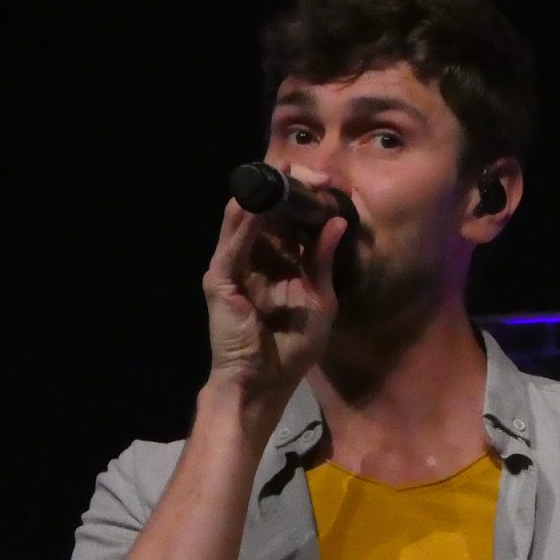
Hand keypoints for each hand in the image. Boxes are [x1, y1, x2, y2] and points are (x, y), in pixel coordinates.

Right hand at [201, 188, 345, 412]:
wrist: (263, 385)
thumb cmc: (290, 350)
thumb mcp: (318, 301)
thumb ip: (323, 261)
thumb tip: (338, 222)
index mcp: (279, 261)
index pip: (288, 218)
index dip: (306, 198)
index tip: (330, 186)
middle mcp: (253, 257)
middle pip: (267, 210)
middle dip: (289, 188)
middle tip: (317, 176)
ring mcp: (233, 265)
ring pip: (245, 218)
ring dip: (266, 195)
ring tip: (287, 174)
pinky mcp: (221, 279)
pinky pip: (233, 245)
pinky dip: (246, 223)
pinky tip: (261, 205)